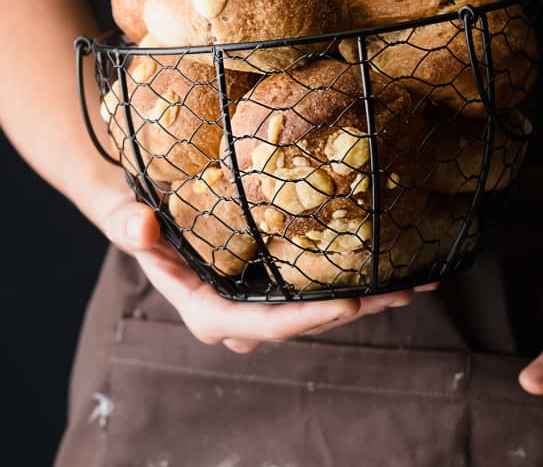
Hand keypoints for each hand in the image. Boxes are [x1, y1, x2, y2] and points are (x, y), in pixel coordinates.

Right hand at [99, 190, 437, 353]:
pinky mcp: (275, 283)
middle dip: (355, 310)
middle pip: (304, 321)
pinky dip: (355, 278)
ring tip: (417, 280)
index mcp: (210, 313)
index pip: (262, 326)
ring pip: (319, 307)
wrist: (147, 217)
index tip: (349, 305)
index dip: (306, 320)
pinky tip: (392, 263)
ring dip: (368, 298)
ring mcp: (262, 302)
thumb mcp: (126, 220)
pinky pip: (317, 286)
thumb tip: (140, 224)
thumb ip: (128, 226)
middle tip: (404, 291)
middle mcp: (242, 317)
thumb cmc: (137, 220)